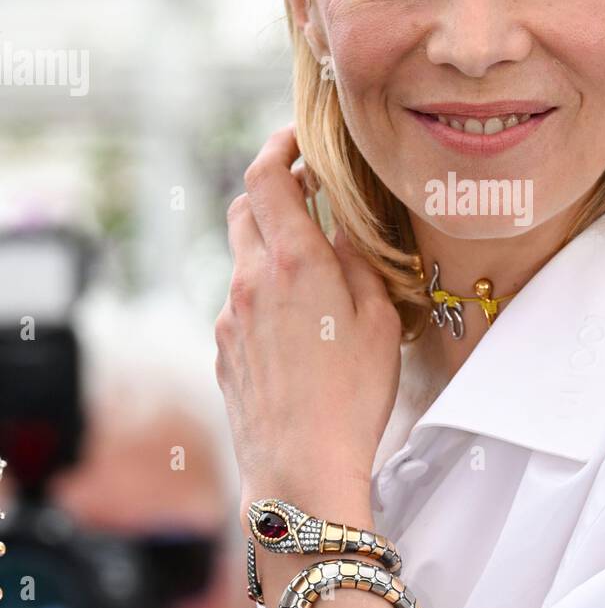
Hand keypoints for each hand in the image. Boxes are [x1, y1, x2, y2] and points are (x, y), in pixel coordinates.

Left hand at [215, 124, 401, 518]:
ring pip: (242, 259)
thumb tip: (343, 225)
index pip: (266, 175)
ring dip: (271, 249)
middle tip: (311, 197)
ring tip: (315, 274)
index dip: (278, 145)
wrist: (300, 468)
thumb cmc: (352, 396)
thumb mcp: (379, 318)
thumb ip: (357, 260)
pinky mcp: (222, 350)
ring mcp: (228, 316)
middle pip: (244, 209)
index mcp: (293, 262)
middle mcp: (249, 280)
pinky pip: (239, 304)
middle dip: (273, 192)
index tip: (300, 139)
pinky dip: (264, 295)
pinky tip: (299, 327)